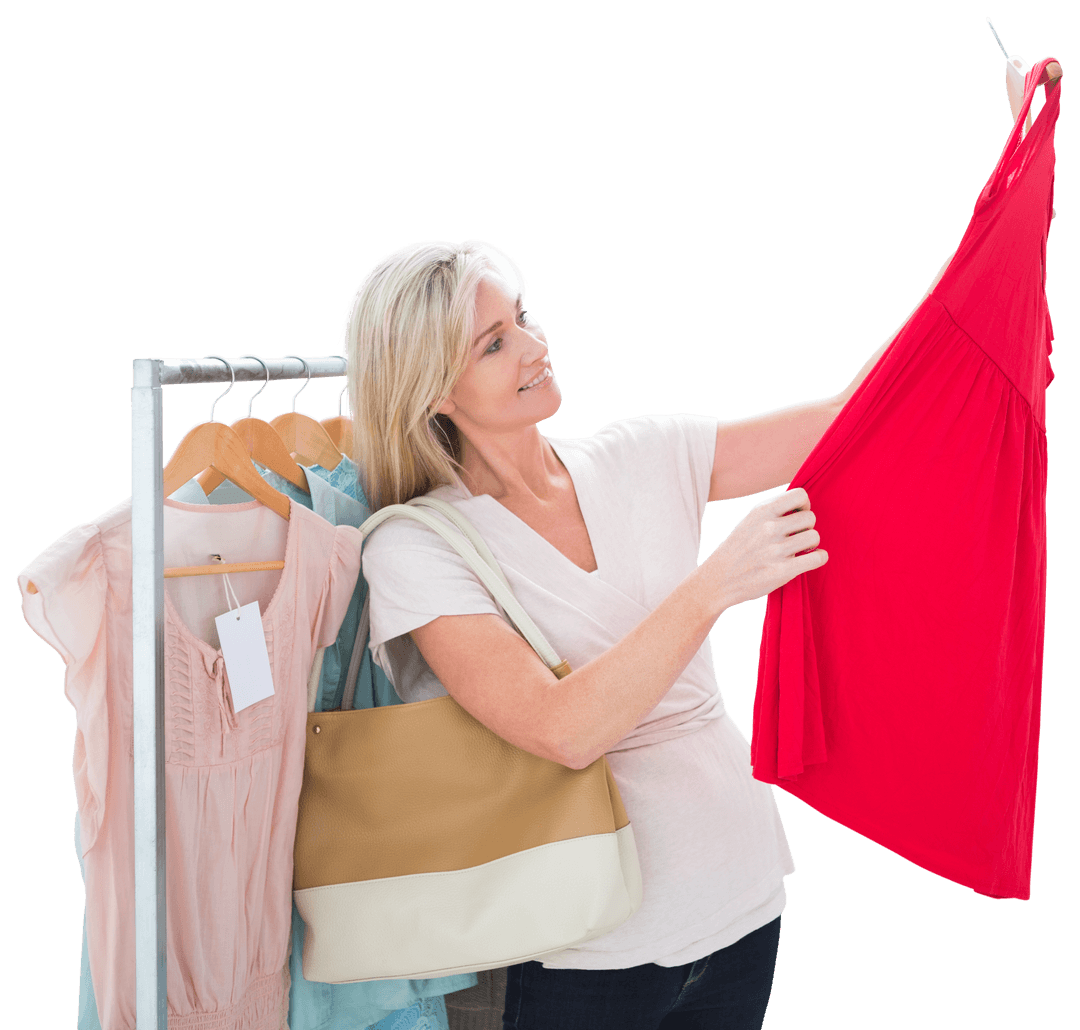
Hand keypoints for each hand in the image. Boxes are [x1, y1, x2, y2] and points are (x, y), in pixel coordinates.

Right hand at [705, 487, 827, 609]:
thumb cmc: (736, 550)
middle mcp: (769, 528)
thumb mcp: (749, 521)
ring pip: (815, 537)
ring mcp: (776, 550)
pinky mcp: (783, 571)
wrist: (718, 580)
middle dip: (807, 527)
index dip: (804, 505)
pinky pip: (818, 558)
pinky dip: (819, 558)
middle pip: (810, 517)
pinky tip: (810, 559)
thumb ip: (772, 512)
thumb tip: (802, 505)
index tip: (798, 516)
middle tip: (796, 538)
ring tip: (799, 550)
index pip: (800, 495)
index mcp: (761, 512)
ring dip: (811, 544)